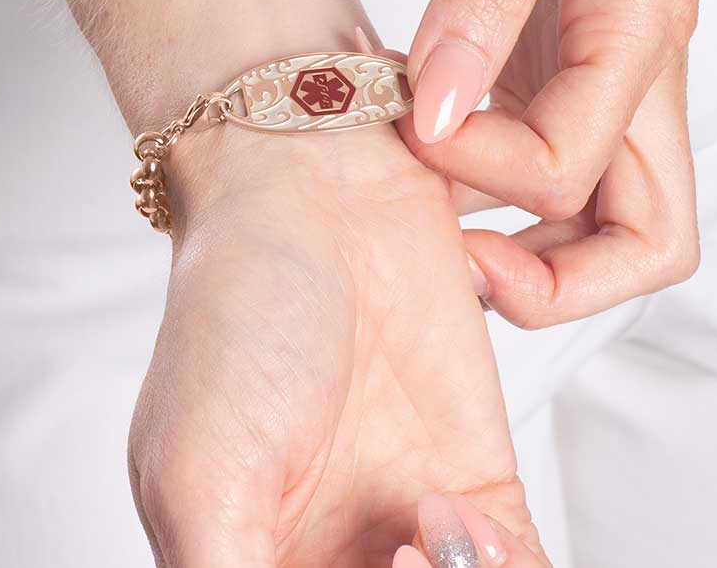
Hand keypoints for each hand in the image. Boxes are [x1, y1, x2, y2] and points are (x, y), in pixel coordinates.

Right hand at [127, 126, 546, 566]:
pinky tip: (459, 511)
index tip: (367, 563)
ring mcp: (408, 516)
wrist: (315, 186)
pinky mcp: (477, 470)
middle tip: (399, 547)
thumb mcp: (197, 477)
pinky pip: (519, 566)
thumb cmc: (237, 308)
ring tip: (427, 520)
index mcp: (250, 560)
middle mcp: (330, 546)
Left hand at [401, 0, 712, 325]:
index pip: (576, 172)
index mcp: (643, 33)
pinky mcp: (555, 51)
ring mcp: (595, 69)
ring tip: (415, 197)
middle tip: (449, 253)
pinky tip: (415, 133)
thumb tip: (439, 110)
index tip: (410, 124)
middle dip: (548, 281)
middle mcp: (631, 70)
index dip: (484, 173)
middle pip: (634, 239)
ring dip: (507, 234)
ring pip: (587, 210)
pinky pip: (534, 150)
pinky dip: (478, 172)